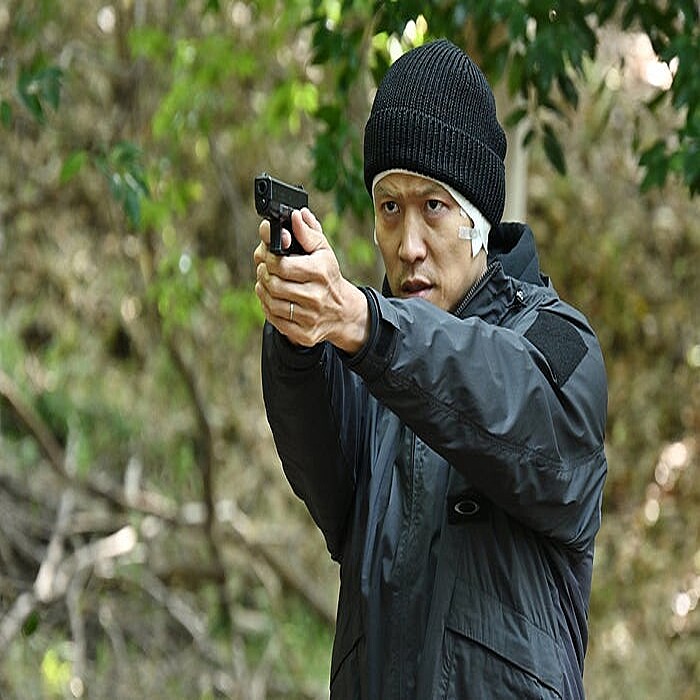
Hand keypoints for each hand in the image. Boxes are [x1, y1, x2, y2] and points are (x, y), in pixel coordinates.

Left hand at [254, 208, 369, 352]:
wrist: (343, 311)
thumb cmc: (328, 276)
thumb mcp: (323, 251)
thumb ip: (308, 232)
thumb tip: (296, 215)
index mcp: (320, 272)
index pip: (281, 264)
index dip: (268, 257)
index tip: (267, 254)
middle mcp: (316, 296)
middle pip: (273, 284)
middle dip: (263, 273)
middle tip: (264, 268)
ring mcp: (310, 317)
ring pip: (271, 302)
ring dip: (262, 289)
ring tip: (265, 281)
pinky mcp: (304, 334)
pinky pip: (275, 319)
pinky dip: (266, 306)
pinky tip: (269, 297)